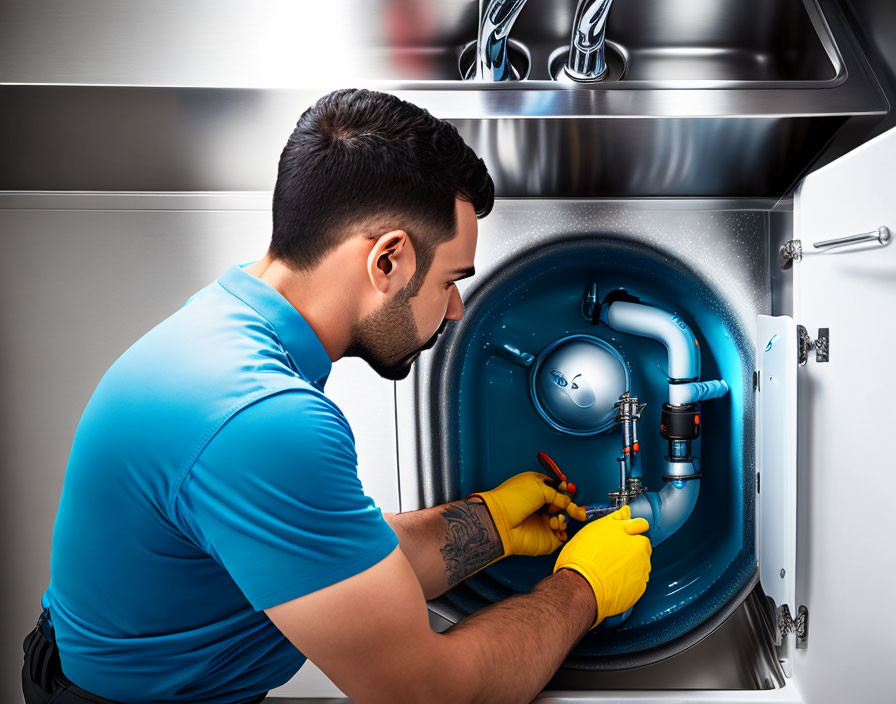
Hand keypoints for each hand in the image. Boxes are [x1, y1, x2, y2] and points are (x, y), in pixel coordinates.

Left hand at [470, 471, 584, 557]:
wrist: (500, 521)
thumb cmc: (513, 499)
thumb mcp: (538, 486)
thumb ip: (557, 493)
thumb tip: (568, 501)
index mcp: (537, 489)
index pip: (557, 489)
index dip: (565, 490)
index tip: (569, 490)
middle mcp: (541, 506)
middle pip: (563, 505)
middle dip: (570, 506)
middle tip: (571, 507)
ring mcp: (543, 522)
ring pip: (564, 520)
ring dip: (564, 518)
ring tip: (555, 518)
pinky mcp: (546, 538)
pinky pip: (562, 535)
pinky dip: (563, 531)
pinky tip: (556, 526)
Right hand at [553, 505, 651, 627]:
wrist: (580, 586)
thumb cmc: (586, 556)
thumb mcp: (599, 528)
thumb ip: (617, 519)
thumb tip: (626, 512)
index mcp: (637, 541)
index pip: (641, 529)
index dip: (629, 529)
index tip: (621, 533)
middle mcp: (643, 559)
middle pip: (640, 550)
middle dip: (629, 549)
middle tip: (609, 552)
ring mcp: (640, 578)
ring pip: (637, 567)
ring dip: (627, 567)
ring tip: (607, 568)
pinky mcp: (635, 594)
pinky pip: (633, 584)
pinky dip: (625, 582)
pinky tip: (610, 581)